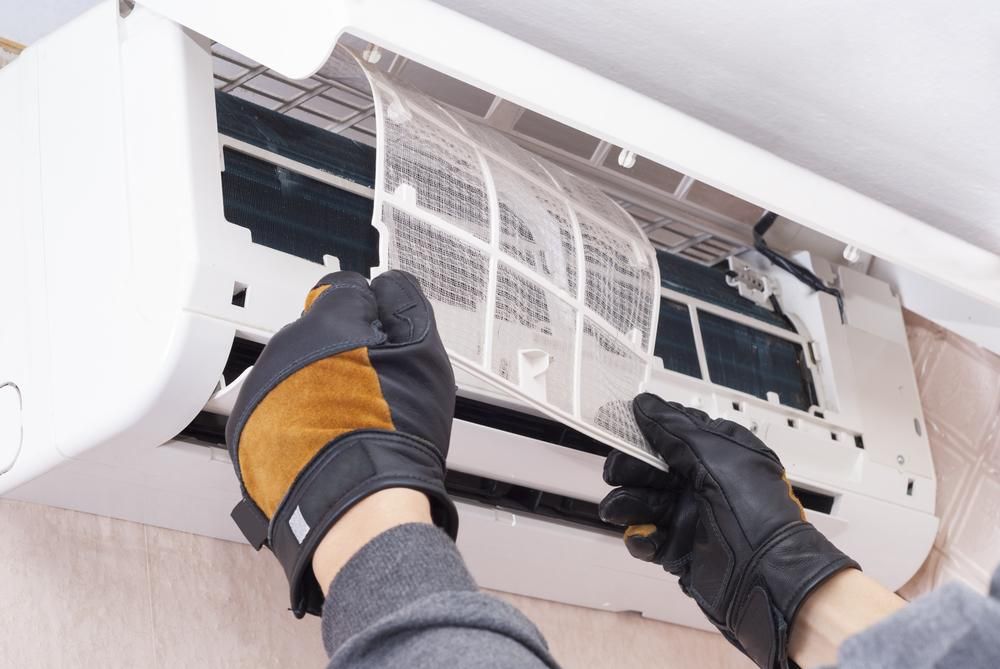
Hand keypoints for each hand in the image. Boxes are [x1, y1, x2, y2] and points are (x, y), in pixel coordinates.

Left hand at [226, 270, 457, 616]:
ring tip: (352, 422)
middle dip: (342, 353)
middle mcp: (286, 349)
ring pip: (295, 374)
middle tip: (374, 388)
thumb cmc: (393, 433)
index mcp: (327, 320)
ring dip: (318, 388)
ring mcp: (263, 391)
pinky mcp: (249, 432)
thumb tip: (390, 285)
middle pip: (316, 334)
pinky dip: (297, 423)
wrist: (357, 503)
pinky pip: (276, 413)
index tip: (381, 334)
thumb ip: (404, 302)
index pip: (343, 289)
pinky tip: (327, 442)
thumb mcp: (424, 351)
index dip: (369, 312)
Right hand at [599, 394, 858, 668]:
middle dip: (631, 469)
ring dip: (628, 503)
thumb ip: (674, 428)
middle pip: (652, 468)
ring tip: (618, 509)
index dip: (645, 430)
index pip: (673, 433)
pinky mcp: (679, 549)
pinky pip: (648, 537)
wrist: (769, 577)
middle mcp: (703, 482)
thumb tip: (645, 403)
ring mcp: (691, 516)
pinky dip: (641, 537)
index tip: (620, 428)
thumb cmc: (754, 510)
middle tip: (617, 473)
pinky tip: (644, 536)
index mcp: (718, 453)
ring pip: (645, 502)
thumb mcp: (714, 455)